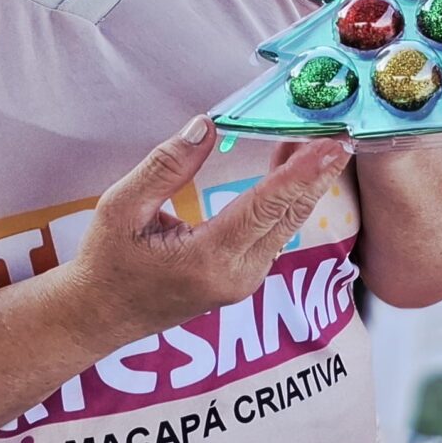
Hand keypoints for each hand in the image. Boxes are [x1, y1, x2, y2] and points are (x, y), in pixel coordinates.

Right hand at [68, 118, 348, 340]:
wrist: (99, 316)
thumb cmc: (106, 262)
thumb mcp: (121, 207)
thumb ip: (166, 166)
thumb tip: (206, 126)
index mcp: (208, 258)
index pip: (267, 206)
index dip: (304, 172)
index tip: (333, 144)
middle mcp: (237, 275)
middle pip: (290, 216)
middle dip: (319, 174)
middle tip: (342, 133)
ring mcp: (244, 282)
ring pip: (287, 226)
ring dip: (305, 185)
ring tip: (319, 141)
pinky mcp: (243, 280)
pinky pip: (275, 234)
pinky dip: (287, 200)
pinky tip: (291, 170)